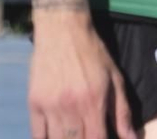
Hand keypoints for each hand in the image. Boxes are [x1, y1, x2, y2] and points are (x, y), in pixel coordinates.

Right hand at [28, 13, 134, 138]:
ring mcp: (50, 106)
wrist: (62, 28)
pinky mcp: (34, 101)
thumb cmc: (92, 53)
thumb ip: (122, 112)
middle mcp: (71, 108)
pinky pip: (37, 132)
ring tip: (73, 137)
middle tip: (87, 136)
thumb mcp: (115, 80)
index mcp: (93, 104)